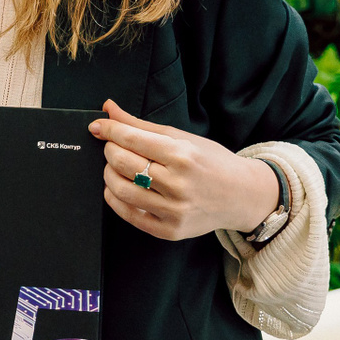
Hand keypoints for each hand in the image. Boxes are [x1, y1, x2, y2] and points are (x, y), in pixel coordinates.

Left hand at [89, 99, 280, 239]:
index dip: (109, 130)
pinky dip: (114, 198)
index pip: (132, 139)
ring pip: (121, 189)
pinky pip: (129, 215)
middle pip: (122, 163)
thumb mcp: (181, 137)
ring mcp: (174, 210)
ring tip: (114, 167)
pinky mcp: (170, 230)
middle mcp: (178, 184)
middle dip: (109, 150)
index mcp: (182, 155)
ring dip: (108, 174)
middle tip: (112, 146)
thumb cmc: (210, 162)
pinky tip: (116, 188)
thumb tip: (108, 109)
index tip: (98, 126)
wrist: (241, 196)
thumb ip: (141, 125)